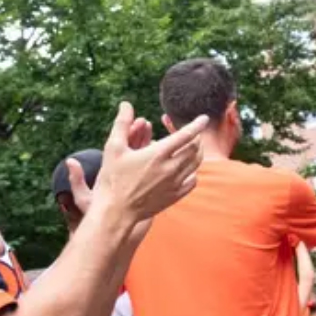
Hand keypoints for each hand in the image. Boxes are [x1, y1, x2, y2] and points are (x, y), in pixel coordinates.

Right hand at [76, 102, 208, 225]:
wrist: (116, 211)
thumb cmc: (112, 178)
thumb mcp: (114, 148)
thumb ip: (122, 124)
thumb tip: (126, 104)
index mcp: (158, 154)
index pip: (185, 135)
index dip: (196, 125)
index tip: (204, 118)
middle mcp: (171, 168)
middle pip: (194, 149)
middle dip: (196, 138)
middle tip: (194, 134)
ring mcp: (175, 184)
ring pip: (196, 164)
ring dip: (197, 153)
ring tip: (193, 148)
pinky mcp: (175, 196)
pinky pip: (192, 181)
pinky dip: (193, 172)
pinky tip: (188, 169)